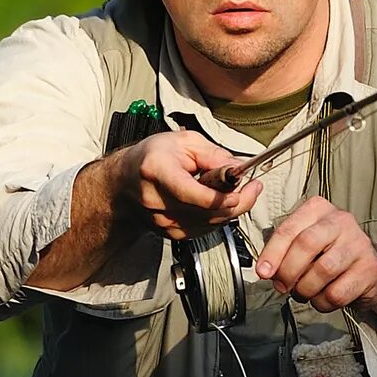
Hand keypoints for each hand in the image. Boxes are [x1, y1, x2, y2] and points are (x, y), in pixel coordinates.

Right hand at [115, 130, 260, 240]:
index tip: (244, 189)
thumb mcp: (184, 142)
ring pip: (210, 223)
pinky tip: (220, 204)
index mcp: (157, 171)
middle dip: (238, 201)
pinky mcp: (170, 234)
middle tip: (253, 187)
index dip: (222, 196)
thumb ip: (214, 155)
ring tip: (236, 192)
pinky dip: (217, 218)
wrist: (124, 181)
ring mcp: (162, 221)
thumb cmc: (152, 157)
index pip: (192, 193)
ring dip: (230, 210)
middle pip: (208, 211)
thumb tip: (238, 169)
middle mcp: (157, 200)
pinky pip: (205, 230)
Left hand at [254, 197, 376, 313]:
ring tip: (304, 293)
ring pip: (322, 270)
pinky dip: (323, 302)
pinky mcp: (370, 268)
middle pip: (306, 245)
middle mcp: (341, 220)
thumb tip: (266, 271)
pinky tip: (323, 297)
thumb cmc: (329, 256)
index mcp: (319, 209)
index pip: (290, 229)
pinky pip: (337, 292)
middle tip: (283, 286)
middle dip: (288, 271)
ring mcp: (359, 243)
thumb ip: (284, 251)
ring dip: (305, 289)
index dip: (272, 253)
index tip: (263, 273)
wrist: (369, 271)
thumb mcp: (305, 244)